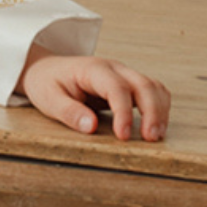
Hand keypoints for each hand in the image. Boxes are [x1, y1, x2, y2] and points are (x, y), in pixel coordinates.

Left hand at [20, 45, 168, 141]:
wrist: (46, 69)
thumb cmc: (46, 83)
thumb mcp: (48, 98)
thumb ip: (68, 112)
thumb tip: (91, 127)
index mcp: (93, 69)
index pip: (117, 88)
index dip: (123, 113)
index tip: (123, 135)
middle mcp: (114, 68)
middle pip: (144, 85)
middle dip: (152, 112)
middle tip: (151, 138)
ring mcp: (123, 74)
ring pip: (153, 87)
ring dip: (160, 110)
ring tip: (156, 135)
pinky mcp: (127, 84)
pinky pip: (151, 92)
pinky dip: (158, 107)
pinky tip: (155, 125)